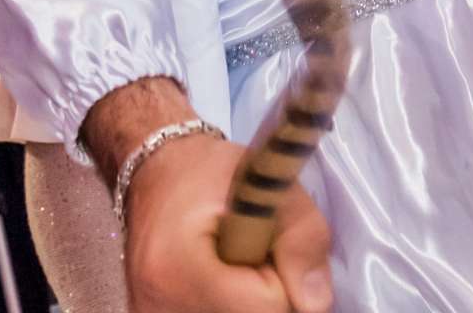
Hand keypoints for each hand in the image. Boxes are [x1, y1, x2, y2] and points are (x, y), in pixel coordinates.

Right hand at [124, 133, 333, 312]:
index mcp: (178, 270)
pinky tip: (221, 281)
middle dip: (269, 293)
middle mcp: (157, 308)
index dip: (283, 275)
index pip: (267, 307)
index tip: (267, 242)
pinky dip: (231, 304)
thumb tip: (315, 302)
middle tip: (252, 252)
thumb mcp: (268, 182)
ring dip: (249, 300)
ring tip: (235, 263)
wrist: (157, 173)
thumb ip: (302, 236)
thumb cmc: (210, 172)